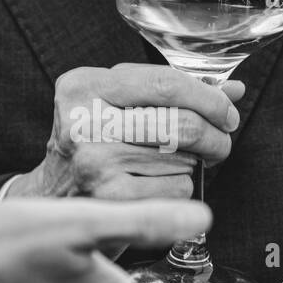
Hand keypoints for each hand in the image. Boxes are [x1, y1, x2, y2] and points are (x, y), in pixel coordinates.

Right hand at [5, 63, 244, 199]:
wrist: (51, 197)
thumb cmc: (93, 143)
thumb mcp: (117, 103)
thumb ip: (170, 91)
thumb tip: (232, 90)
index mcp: (84, 85)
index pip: (165, 83)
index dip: (209, 99)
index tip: (227, 112)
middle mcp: (83, 120)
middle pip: (180, 123)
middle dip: (215, 135)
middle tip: (221, 142)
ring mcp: (93, 161)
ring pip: (183, 158)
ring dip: (196, 163)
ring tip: (183, 162)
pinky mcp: (108, 199)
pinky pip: (175, 188)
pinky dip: (183, 187)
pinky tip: (164, 184)